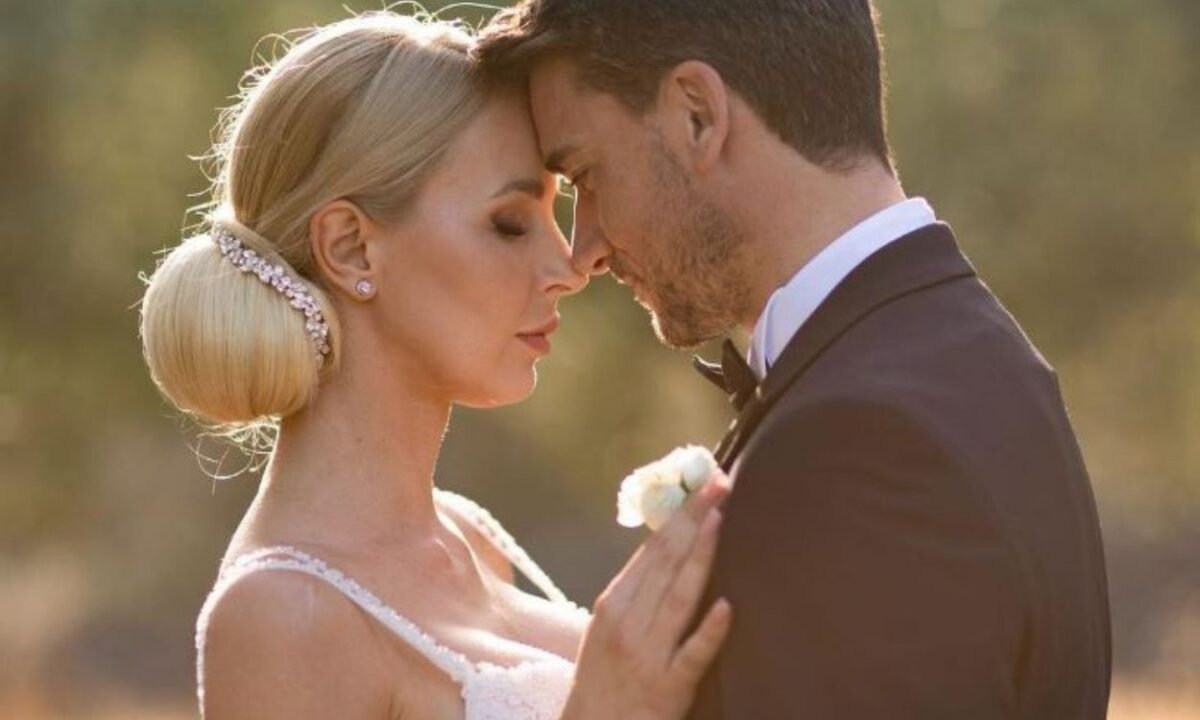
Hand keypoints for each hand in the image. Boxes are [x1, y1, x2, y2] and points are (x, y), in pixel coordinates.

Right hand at [563, 471, 732, 719]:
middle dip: (694, 517)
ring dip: (701, 555)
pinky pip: (692, 655)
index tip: (702, 483)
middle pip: (666, 561)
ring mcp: (648, 654)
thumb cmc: (603, 678)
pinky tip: (726, 606)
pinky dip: (708, 630)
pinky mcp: (668, 688)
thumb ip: (637, 591)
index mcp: (614, 603)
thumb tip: (672, 548)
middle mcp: (628, 621)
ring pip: (678, 597)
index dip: (678, 513)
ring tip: (720, 519)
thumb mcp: (608, 627)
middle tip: (720, 481)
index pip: (652, 549)